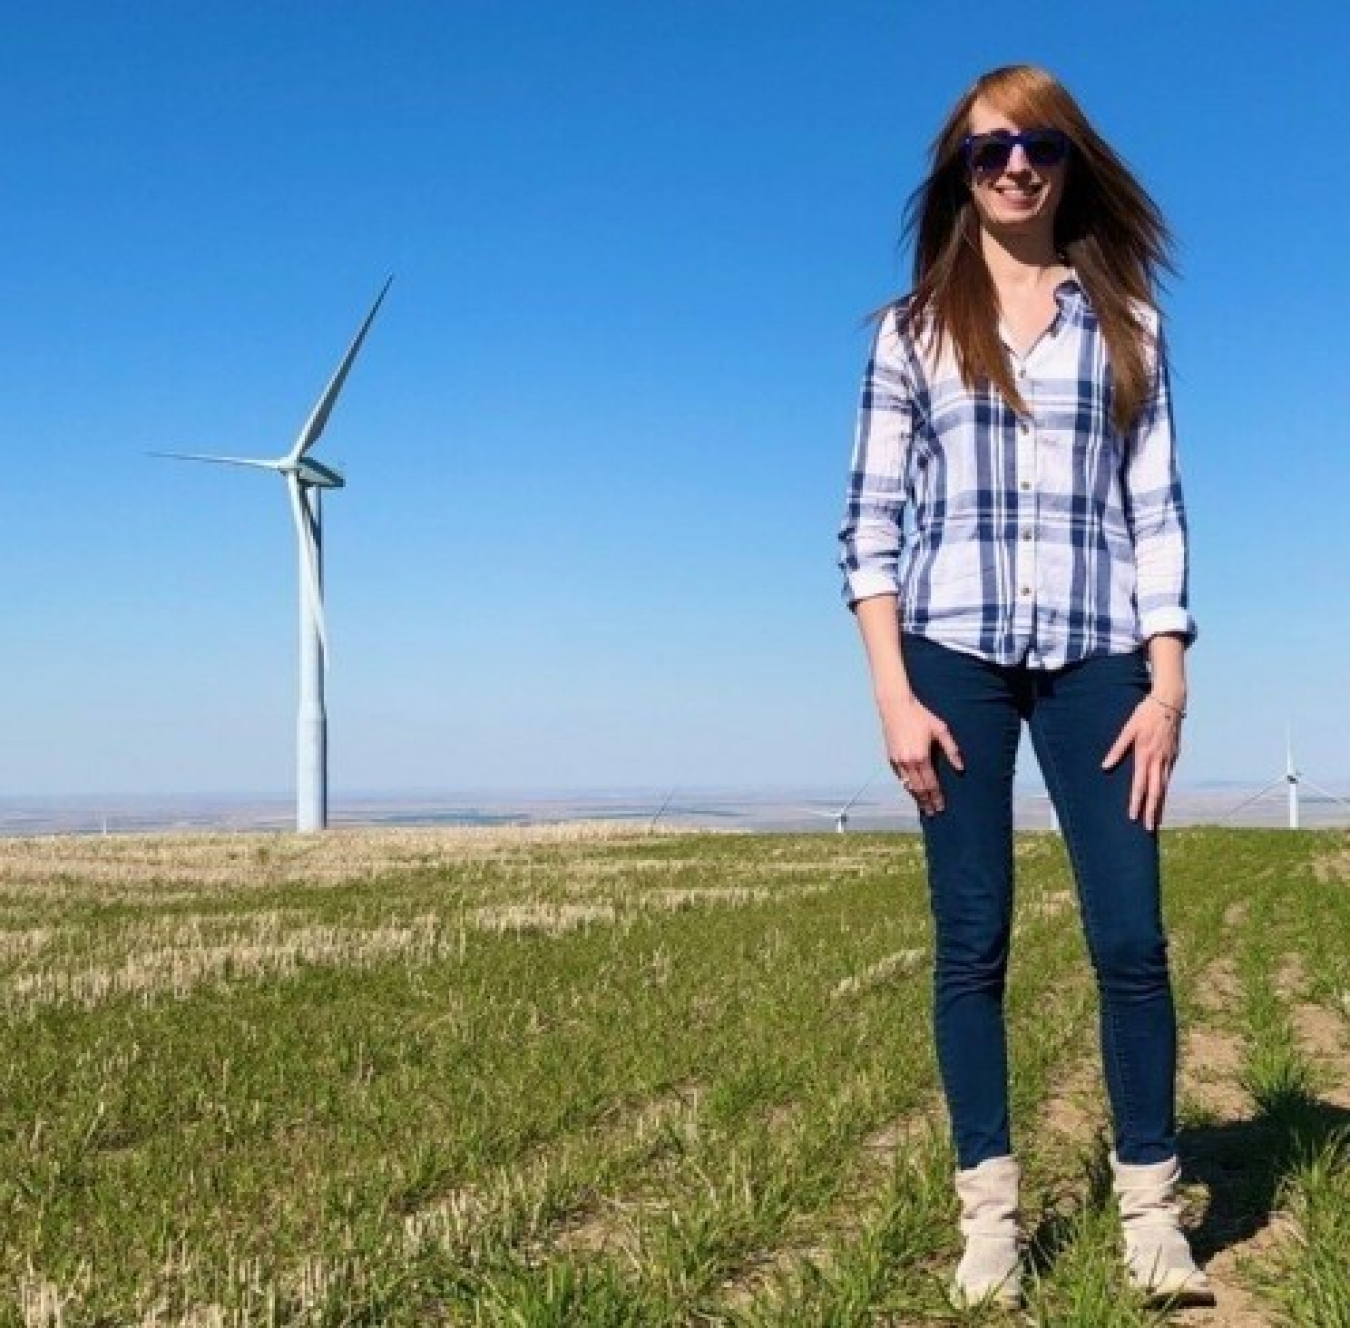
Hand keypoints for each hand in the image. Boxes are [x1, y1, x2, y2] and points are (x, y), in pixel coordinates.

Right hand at [876, 695, 963, 815]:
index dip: (937, 797)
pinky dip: (906, 785)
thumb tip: (960, 768)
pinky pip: (899, 776)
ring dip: (915, 796)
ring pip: (907, 784)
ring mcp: (897, 760)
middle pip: (918, 788)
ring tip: (922, 805)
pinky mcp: (890, 757)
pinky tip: (912, 789)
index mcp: (921, 757)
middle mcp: (907, 762)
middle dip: (926, 802)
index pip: (931, 784)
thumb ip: (951, 749)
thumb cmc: (921, 715)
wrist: (896, 706)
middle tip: (932, 813)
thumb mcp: (941, 729)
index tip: (941, 807)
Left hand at [1102, 695, 1181, 831]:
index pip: (1140, 785)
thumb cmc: (1145, 714)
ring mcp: (1169, 759)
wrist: (1169, 701)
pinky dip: (1165, 790)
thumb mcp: (1128, 729)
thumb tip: (1105, 766)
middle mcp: (1159, 761)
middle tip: (1148, 829)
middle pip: (1156, 792)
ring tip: (1156, 819)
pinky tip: (1161, 798)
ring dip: (1160, 804)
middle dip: (1151, 811)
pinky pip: (1169, 777)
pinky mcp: (1175, 755)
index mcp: (1145, 755)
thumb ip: (1117, 749)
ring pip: (1165, 786)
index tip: (1132, 817)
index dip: (1136, 802)